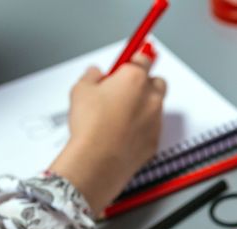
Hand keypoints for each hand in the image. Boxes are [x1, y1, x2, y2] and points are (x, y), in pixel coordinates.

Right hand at [49, 54, 164, 213]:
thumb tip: (95, 74)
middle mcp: (151, 98)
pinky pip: (152, 129)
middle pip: (157, 82)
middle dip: (144, 83)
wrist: (98, 161)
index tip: (129, 62)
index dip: (133, 60)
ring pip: (156, 107)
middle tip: (125, 89)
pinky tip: (123, 134)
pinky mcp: (155, 142)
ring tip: (119, 115)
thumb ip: (91, 76)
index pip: (143, 58)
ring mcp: (155, 121)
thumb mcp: (80, 90)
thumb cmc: (91, 126)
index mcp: (134, 78)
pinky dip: (142, 129)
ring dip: (143, 107)